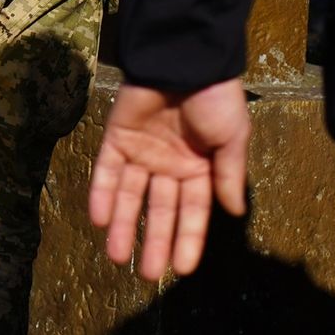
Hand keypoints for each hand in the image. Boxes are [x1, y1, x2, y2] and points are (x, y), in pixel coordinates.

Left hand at [89, 79, 249, 280]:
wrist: (184, 58)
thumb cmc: (215, 98)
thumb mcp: (233, 138)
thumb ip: (229, 176)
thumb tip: (235, 213)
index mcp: (200, 168)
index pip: (192, 212)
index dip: (188, 239)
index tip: (183, 270)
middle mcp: (169, 164)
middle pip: (159, 210)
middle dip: (153, 242)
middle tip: (146, 276)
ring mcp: (141, 151)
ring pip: (130, 196)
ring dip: (123, 225)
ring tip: (117, 257)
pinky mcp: (116, 136)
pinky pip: (107, 170)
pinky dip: (103, 193)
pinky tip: (100, 220)